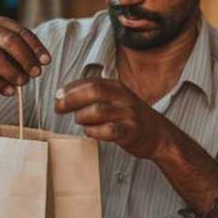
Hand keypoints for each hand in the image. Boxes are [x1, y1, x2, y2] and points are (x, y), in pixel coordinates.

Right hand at [0, 16, 51, 95]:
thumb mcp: (10, 55)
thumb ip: (25, 54)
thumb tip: (42, 61)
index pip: (20, 31)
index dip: (35, 46)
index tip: (47, 61)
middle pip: (8, 40)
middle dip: (25, 58)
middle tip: (36, 73)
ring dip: (12, 72)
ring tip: (23, 83)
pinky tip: (10, 92)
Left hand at [54, 78, 174, 158]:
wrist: (159, 135)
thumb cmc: (131, 118)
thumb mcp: (116, 99)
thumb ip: (95, 95)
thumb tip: (63, 95)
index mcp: (117, 87)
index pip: (89, 82)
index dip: (70, 88)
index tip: (57, 96)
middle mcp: (123, 97)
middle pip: (92, 91)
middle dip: (70, 99)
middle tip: (58, 108)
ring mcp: (128, 114)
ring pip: (97, 111)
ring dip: (82, 118)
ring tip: (82, 123)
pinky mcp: (130, 132)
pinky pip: (108, 131)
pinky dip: (94, 132)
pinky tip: (91, 133)